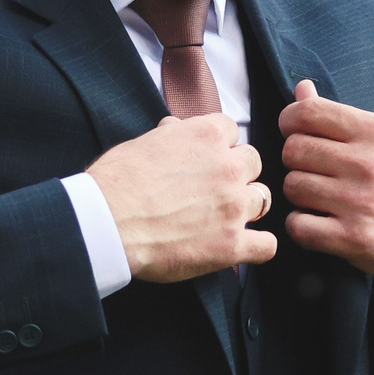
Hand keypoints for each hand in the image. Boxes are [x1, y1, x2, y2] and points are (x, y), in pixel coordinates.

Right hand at [85, 113, 277, 283]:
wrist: (106, 222)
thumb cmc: (115, 183)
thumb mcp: (140, 143)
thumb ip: (169, 135)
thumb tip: (175, 128)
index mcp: (206, 136)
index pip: (232, 131)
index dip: (218, 146)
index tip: (205, 159)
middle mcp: (227, 167)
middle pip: (253, 163)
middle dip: (236, 174)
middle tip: (213, 189)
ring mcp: (233, 207)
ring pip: (263, 199)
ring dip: (246, 207)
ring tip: (222, 218)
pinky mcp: (231, 244)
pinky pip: (267, 246)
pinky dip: (256, 247)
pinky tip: (241, 246)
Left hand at [278, 81, 373, 281]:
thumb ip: (342, 118)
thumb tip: (302, 90)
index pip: (307, 113)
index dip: (290, 122)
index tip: (296, 133)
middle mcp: (367, 164)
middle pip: (293, 150)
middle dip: (297, 161)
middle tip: (315, 172)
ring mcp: (359, 203)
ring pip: (292, 187)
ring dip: (300, 195)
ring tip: (323, 199)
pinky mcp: (353, 239)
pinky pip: (297, 225)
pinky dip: (301, 226)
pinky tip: (320, 223)